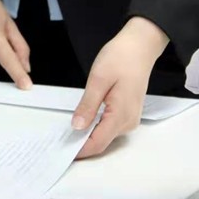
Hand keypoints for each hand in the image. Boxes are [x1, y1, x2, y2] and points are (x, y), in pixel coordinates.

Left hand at [72, 17, 167, 158]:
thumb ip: (88, 106)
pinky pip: (109, 127)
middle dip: (81, 146)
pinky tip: (83, 123)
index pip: (98, 143)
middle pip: (102, 142)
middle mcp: (128, 121)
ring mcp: (130, 118)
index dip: (80, 151)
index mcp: (121, 115)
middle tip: (58, 144)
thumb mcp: (98, 80)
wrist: (140, 46)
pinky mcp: (128, 112)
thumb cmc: (121, 58)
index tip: (62, 153)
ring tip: (67, 135)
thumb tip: (77, 127)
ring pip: (105, 136)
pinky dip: (95, 128)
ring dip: (87, 137)